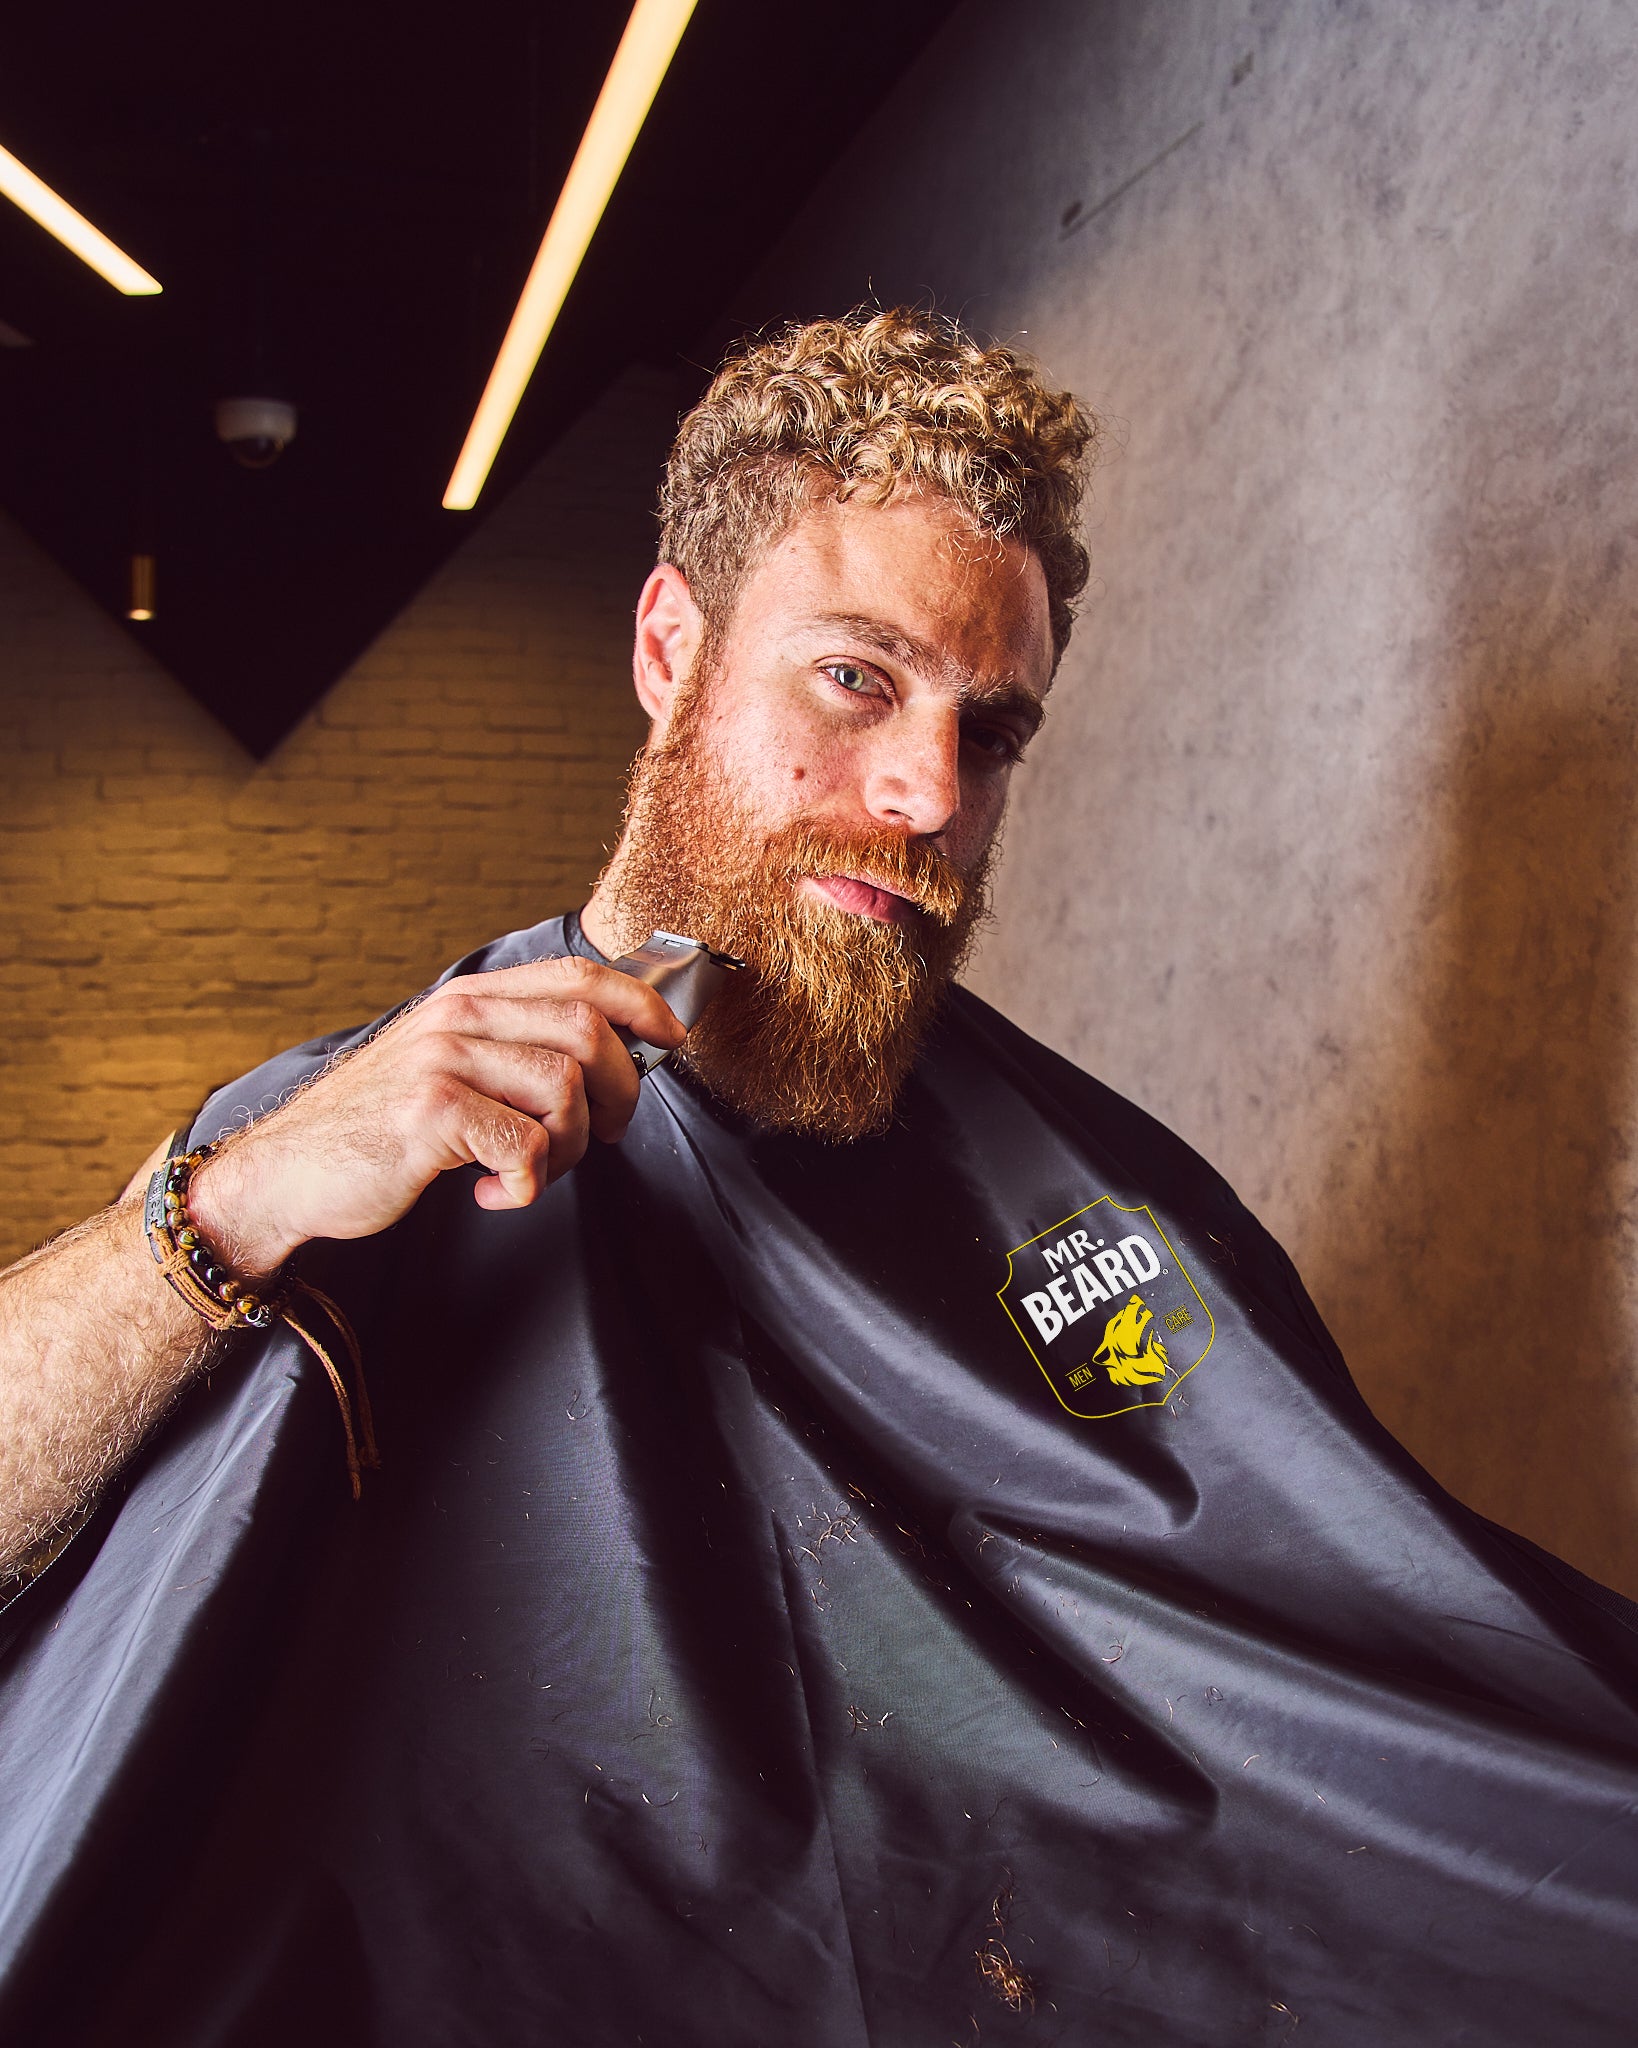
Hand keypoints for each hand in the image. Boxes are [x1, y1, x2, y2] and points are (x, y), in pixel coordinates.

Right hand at [188, 956, 684, 1271]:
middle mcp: (458, 1017)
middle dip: (620, 1093)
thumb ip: (508, 1048)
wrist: (288, 1173)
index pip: (577, 977)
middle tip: (602, 1136)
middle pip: (589, 1031)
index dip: (639, 1003)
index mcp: (468, 999)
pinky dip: (527, 1186)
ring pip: (567, 1092)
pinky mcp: (434, 1114)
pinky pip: (527, 1147)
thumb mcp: (443, 1065)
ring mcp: (445, 1061)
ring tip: (532, 1171)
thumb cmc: (376, 1128)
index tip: (670, 1039)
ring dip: (569, 1149)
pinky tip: (493, 1194)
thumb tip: (606, 1054)